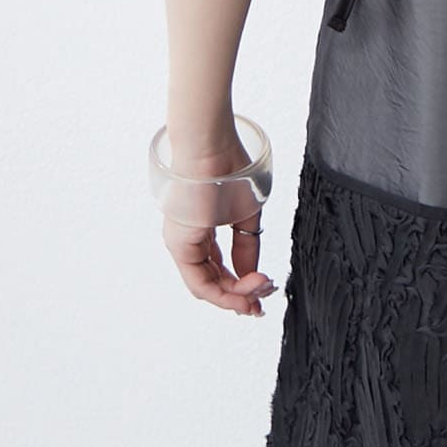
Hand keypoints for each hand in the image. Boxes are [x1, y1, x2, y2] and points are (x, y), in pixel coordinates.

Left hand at [161, 135, 279, 317]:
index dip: (243, 283)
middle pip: (213, 281)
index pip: (220, 266)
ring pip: (206, 286)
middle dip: (241, 295)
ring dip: (235, 297)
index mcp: (203, 228)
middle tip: (264, 301)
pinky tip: (247, 289)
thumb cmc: (228, 166)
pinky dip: (224, 292)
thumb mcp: (247, 212)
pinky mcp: (181, 244)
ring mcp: (183, 242)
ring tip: (260, 293)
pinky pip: (200, 282)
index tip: (265, 289)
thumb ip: (247, 245)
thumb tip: (251, 273)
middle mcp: (190, 238)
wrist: (211, 145)